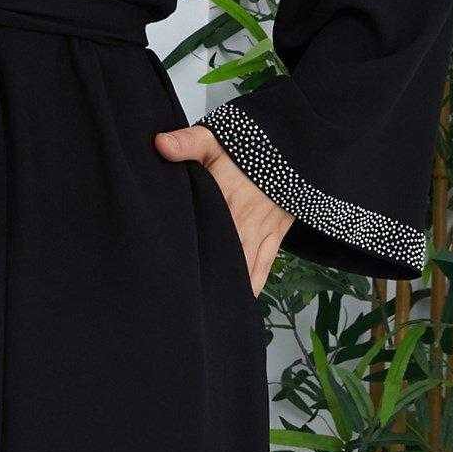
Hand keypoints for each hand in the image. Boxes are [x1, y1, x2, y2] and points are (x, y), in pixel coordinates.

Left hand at [152, 126, 292, 295]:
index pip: (202, 236)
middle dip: (206, 282)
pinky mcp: (275, 236)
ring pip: (243, 270)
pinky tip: (242, 302)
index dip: (188, 258)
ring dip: (229, 288)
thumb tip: (159, 144)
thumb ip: (186, 143)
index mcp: (225, 203)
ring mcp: (260, 234)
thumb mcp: (214, 139)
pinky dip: (253, 286)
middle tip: (185, 305)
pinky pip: (264, 268)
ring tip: (211, 312)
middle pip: (222, 260)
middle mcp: (243, 224)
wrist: (293, 146)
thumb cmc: (250, 145)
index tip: (172, 276)